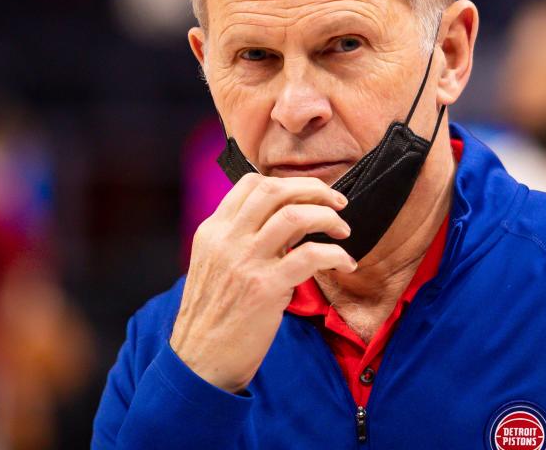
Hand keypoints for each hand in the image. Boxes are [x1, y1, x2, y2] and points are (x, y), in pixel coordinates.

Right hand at [170, 173, 354, 392]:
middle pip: (275, 190)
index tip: (310, 196)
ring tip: (343, 230)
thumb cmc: (215, 316)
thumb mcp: (217, 266)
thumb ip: (244, 239)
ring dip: (328, 217)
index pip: (252, 184)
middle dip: (314, 189)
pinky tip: (346, 263)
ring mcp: (245, 262)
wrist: (199, 361)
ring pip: (295, 215)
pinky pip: (311, 255)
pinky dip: (336, 254)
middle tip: (337, 202)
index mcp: (213, 231)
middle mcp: (227, 240)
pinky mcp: (266, 288)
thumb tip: (289, 220)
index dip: (288, 183)